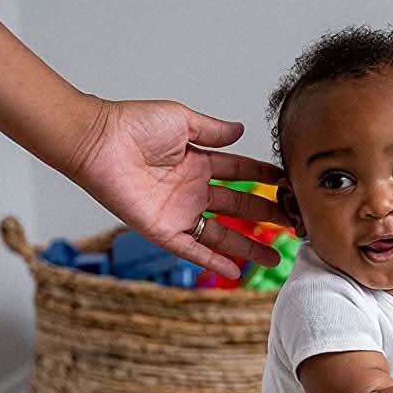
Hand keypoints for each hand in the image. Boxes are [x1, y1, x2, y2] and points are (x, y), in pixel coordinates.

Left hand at [66, 97, 286, 278]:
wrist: (99, 142)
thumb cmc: (133, 125)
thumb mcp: (182, 121)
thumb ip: (213, 131)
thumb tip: (241, 130)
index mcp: (198, 162)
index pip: (239, 173)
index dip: (263, 178)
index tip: (287, 183)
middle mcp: (192, 190)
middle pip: (238, 207)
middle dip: (267, 216)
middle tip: (293, 222)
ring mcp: (180, 212)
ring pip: (222, 234)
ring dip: (248, 248)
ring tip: (275, 258)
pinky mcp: (164, 230)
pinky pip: (193, 250)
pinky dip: (213, 262)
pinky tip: (235, 272)